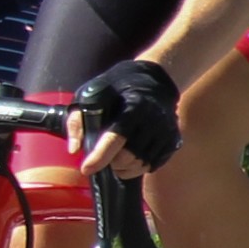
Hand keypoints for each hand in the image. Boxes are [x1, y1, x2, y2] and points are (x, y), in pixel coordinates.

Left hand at [66, 59, 181, 173]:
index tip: (86, 169)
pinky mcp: (174, 140)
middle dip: (112, 162)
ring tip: (117, 156)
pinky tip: (131, 155)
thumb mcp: (91, 94)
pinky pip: (153, 165)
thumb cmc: (116, 87)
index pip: (115, 138)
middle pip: (128, 157)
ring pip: (141, 164)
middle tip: (105, 155)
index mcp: (133, 107)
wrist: (154, 79)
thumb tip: (75, 149)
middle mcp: (153, 120)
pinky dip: (138, 166)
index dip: (99, 156)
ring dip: (124, 167)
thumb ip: (78, 120)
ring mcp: (166, 131)